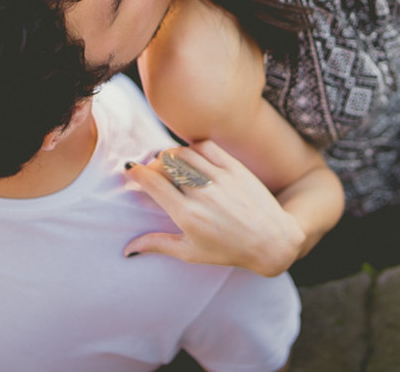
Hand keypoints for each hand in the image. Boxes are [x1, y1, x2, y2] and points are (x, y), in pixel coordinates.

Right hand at [123, 140, 304, 276]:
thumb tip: (128, 249)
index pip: (152, 182)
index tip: (132, 172)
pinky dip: (193, 147)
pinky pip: (206, 147)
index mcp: (187, 216)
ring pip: (183, 153)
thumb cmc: (229, 250)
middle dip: (153, 164)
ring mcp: (219, 179)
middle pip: (165, 164)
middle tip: (152, 170)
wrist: (272, 241)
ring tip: (170, 163)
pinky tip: (191, 157)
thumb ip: (158, 245)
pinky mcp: (235, 168)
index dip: (137, 173)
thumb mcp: (191, 253)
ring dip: (171, 154)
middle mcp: (201, 194)